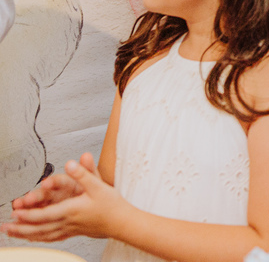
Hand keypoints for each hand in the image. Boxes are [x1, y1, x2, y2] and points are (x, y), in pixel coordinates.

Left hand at [3, 156, 125, 241]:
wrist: (123, 222)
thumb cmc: (112, 205)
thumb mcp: (99, 185)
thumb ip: (83, 174)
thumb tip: (70, 163)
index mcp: (71, 210)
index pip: (44, 215)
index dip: (28, 215)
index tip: (15, 214)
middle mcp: (67, 222)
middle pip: (38, 228)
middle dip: (20, 229)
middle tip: (5, 228)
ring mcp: (70, 229)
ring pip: (43, 234)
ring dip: (25, 235)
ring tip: (12, 234)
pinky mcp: (73, 232)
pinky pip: (52, 237)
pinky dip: (40, 238)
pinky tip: (34, 238)